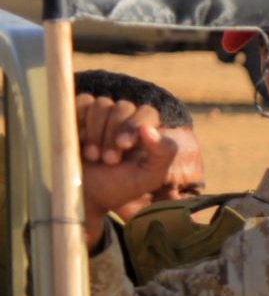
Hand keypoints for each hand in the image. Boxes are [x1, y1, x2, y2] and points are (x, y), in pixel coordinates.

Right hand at [76, 95, 174, 239]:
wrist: (86, 194)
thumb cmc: (120, 187)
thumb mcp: (149, 177)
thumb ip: (162, 155)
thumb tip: (149, 129)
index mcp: (146, 131)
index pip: (147, 113)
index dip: (134, 125)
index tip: (123, 145)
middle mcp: (125, 118)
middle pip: (123, 107)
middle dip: (113, 133)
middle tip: (108, 160)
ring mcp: (101, 114)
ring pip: (102, 104)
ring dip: (96, 131)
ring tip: (93, 156)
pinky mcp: (79, 113)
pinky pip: (82, 102)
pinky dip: (80, 119)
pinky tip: (79, 139)